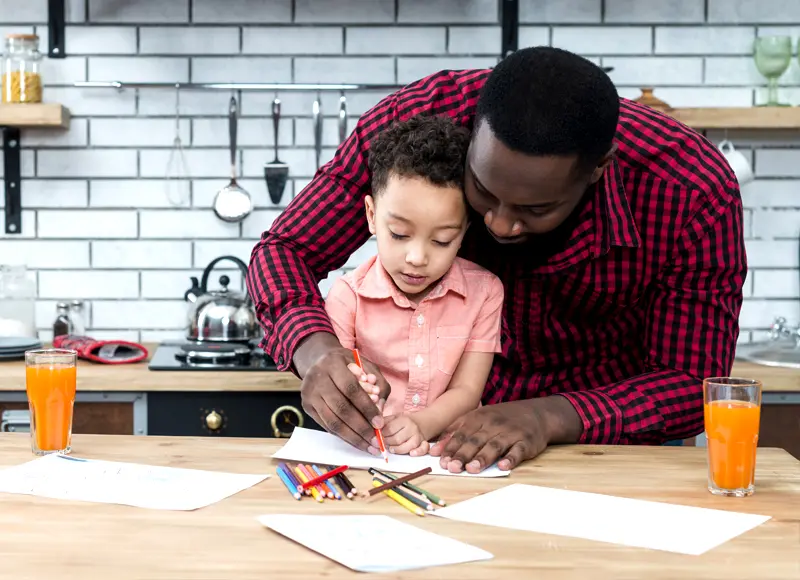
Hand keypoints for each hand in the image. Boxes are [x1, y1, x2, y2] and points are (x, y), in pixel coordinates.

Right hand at [295, 333, 390, 454]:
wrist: (317, 361)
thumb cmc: (348, 365)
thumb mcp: (366, 365)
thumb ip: (378, 384)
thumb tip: (380, 411)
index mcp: (333, 364)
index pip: (351, 389)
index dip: (366, 407)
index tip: (380, 423)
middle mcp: (317, 378)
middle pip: (341, 408)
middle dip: (361, 427)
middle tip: (377, 442)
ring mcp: (309, 394)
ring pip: (332, 421)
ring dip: (352, 437)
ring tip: (369, 447)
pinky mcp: (306, 406)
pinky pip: (326, 425)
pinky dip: (343, 436)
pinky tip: (356, 441)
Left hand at [382, 414, 429, 455]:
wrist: (420, 423)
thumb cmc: (403, 422)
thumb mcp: (393, 418)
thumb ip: (384, 422)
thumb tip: (374, 429)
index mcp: (404, 420)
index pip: (390, 429)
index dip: (382, 434)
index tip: (379, 436)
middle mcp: (412, 428)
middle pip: (397, 439)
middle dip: (388, 443)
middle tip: (383, 443)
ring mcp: (418, 436)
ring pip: (408, 446)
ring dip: (397, 449)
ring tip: (391, 449)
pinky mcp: (423, 443)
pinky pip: (423, 449)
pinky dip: (418, 452)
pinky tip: (411, 453)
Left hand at [429, 397, 580, 472]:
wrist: (536, 413)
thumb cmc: (500, 419)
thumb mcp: (478, 418)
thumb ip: (457, 431)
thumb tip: (435, 449)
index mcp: (479, 417)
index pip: (461, 433)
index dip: (450, 446)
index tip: (440, 461)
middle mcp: (493, 424)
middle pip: (475, 440)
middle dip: (462, 454)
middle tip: (452, 468)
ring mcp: (510, 432)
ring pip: (494, 445)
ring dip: (483, 457)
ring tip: (472, 469)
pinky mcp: (526, 442)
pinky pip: (517, 451)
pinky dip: (510, 459)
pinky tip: (503, 466)